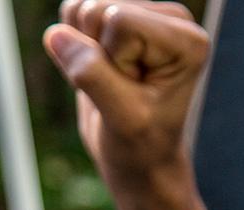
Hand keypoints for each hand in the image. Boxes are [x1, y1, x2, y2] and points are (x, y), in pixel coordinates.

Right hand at [45, 1, 210, 199]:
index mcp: (186, 39)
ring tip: (112, 83)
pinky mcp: (119, 18)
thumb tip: (56, 35)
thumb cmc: (141, 146)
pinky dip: (75, 48)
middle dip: (96, 55)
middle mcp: (170, 18)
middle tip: (120, 90)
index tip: (132, 92)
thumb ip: (92, 76)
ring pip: (81, 8)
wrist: (139, 161)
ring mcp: (143, 15)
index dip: (112, 62)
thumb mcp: (122, 119)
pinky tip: (101, 72)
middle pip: (97, 8)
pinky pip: (72, 13)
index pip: (118, 20)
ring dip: (83, 51)